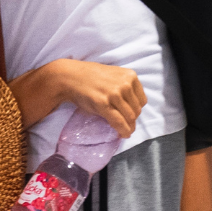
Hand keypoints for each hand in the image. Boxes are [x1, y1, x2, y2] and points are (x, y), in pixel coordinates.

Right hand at [10, 58, 144, 137]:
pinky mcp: (103, 104)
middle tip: (124, 123)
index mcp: (130, 76)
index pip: (142, 100)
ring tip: (124, 130)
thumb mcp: (113, 77)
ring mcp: (114, 94)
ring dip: (128, 126)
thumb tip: (132, 109)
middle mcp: (124, 84)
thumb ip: (124, 88)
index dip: (136, 109)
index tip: (128, 113)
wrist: (69, 76)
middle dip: (132, 119)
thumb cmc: (90, 77)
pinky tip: (123, 134)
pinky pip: (119, 122)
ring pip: (130, 117)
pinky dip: (123, 131)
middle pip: (137, 110)